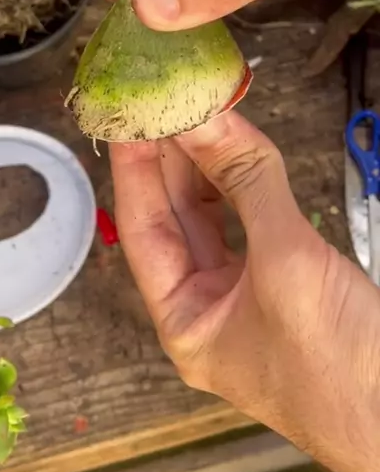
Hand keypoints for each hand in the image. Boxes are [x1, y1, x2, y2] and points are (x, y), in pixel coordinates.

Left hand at [111, 114, 379, 471]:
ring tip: (199, 113)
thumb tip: (208, 119)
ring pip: (214, 216)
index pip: (143, 228)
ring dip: (208, 166)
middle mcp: (205, 307)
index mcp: (184, 321)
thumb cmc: (342, 370)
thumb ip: (247, 183)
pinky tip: (238, 150)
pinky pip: (251, 222)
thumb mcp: (286, 262)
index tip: (129, 117)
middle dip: (173, 159)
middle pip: (176, 218)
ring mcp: (245, 296)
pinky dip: (244, 184)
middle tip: (168, 101)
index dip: (135, 168)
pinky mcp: (284, 282)